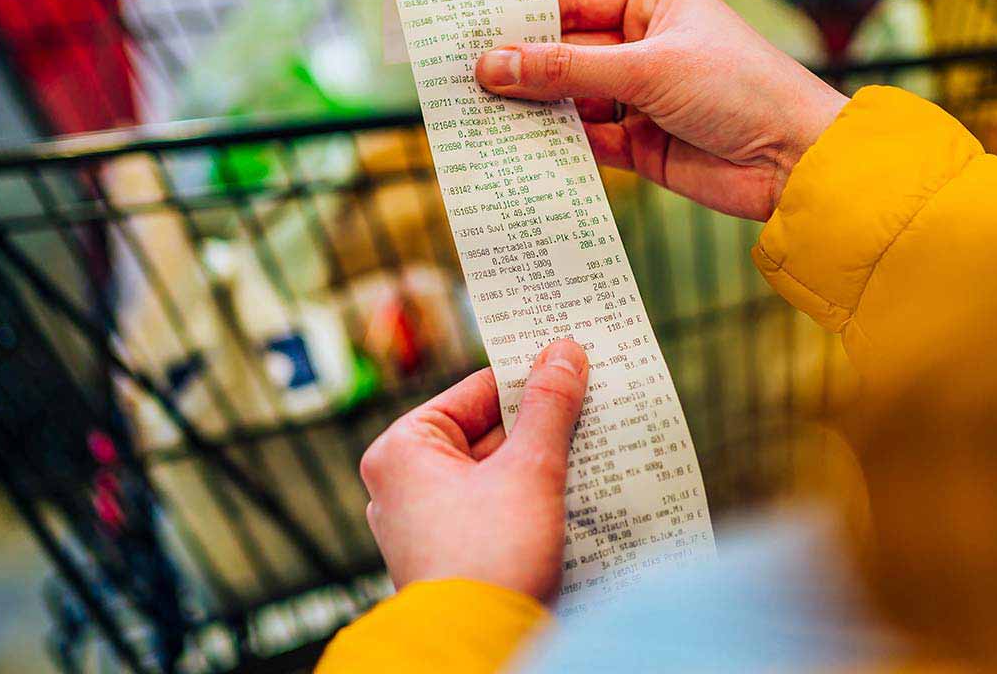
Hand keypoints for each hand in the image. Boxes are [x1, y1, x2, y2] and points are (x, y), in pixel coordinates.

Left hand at [359, 339, 588, 602]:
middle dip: (542, 427)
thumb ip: (550, 407)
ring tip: (594, 451)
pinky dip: (531, 501)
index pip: (476, 391)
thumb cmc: (489, 559)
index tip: (573, 365)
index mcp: (402, 450)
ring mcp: (424, 524)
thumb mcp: (530, 469)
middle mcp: (402, 484)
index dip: (529, 378)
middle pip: (487, 433)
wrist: (479, 649)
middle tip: (594, 407)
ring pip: (494, 473)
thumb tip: (564, 352)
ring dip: (542, 465)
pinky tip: (576, 496)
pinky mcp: (451, 556)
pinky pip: (495, 510)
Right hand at [476, 0, 847, 220]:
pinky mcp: (643, 146)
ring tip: (478, 119)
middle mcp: (645, 45)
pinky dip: (558, 146)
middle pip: (564, 54)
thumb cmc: (740, 89)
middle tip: (459, 82)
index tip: (466, 32)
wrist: (796, 162)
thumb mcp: (646, 70)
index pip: (570, 3)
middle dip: (519, 69)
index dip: (519, 19)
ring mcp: (642, 96)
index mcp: (653, 2)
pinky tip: (520, 150)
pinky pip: (587, 141)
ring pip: (570, 100)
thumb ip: (566, 71)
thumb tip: (493, 66)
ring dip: (533, 110)